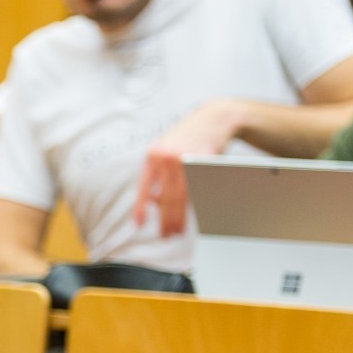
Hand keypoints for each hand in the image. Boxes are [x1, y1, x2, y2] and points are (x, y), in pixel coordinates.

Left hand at [138, 102, 238, 236]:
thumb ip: (158, 171)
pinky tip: (195, 215)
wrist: (214, 117)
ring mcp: (186, 158)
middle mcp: (167, 157)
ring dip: (179, 217)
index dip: (141, 207)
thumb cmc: (189, 136)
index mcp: (153, 155)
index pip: (144, 187)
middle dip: (165, 219)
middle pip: (166, 196)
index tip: (139, 224)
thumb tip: (154, 200)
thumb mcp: (166, 148)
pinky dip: (197, 203)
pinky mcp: (206, 160)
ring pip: (182, 196)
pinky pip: (200, 188)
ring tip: (178, 231)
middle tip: (165, 235)